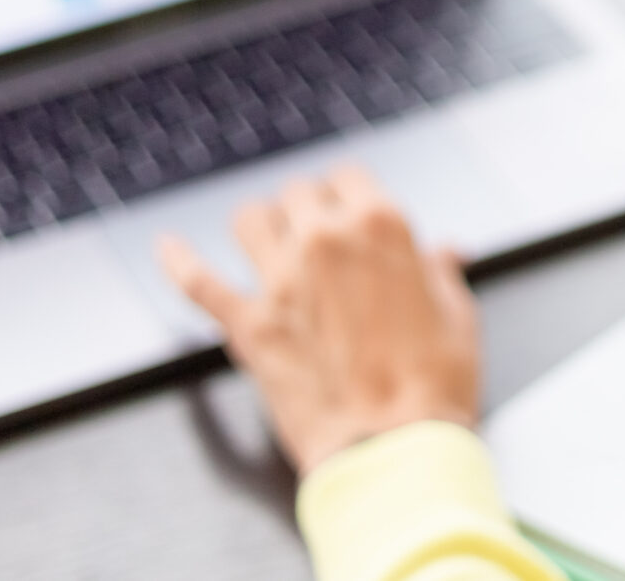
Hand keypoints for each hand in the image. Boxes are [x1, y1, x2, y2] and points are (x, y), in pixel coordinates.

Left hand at [158, 164, 480, 475]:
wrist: (394, 447)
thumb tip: (444, 253)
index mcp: (381, 226)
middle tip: (318, 232)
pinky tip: (167, 247)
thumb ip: (440, 271)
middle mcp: (325, 241)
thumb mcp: (457, 313)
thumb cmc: (435, 384)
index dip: (350, 193)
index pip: (349, 177)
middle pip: (298, 193)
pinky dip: (178, 261)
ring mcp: (281, 282)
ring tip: (268, 238)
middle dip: (308, 207)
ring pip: (249, 220)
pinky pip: (199, 282)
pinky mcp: (250, 327)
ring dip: (260, 224)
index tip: (352, 210)